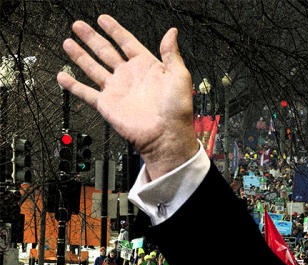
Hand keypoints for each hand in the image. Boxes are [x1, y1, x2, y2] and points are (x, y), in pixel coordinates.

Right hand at [57, 15, 197, 178]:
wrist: (166, 136)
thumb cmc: (177, 110)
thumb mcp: (179, 76)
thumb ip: (172, 53)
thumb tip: (172, 32)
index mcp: (147, 67)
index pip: (127, 42)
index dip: (115, 30)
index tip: (103, 19)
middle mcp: (129, 76)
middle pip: (106, 51)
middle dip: (91, 37)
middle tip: (79, 25)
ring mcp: (116, 90)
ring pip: (93, 67)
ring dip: (80, 55)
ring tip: (68, 42)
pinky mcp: (107, 104)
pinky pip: (86, 92)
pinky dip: (73, 85)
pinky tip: (62, 76)